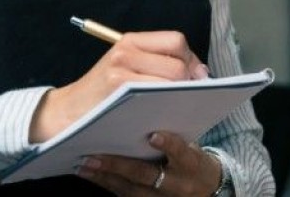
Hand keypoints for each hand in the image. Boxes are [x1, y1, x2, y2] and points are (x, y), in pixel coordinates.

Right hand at [30, 31, 208, 142]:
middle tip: (190, 97)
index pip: (175, 41)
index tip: (197, 78)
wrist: (66, 113)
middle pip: (177, 63)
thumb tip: (200, 72)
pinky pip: (158, 96)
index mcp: (129, 41)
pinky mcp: (118, 89)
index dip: (192, 60)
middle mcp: (125, 51)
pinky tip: (168, 114)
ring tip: (180, 106)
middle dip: (191, 81)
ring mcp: (120, 70)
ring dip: (182, 95)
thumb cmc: (103, 94)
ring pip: (172, 79)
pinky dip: (168, 105)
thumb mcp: (124, 67)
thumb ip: (156, 64)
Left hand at [76, 131, 222, 195]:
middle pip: (146, 175)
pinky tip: (88, 172)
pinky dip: (104, 182)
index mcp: (191, 164)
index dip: (169, 145)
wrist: (204, 187)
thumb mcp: (194, 143)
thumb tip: (153, 101)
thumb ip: (176, 127)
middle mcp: (177, 185)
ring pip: (129, 189)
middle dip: (119, 164)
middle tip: (95, 153)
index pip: (182, 153)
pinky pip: (122, 194)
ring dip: (105, 175)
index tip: (153, 135)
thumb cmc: (193, 157)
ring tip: (84, 163)